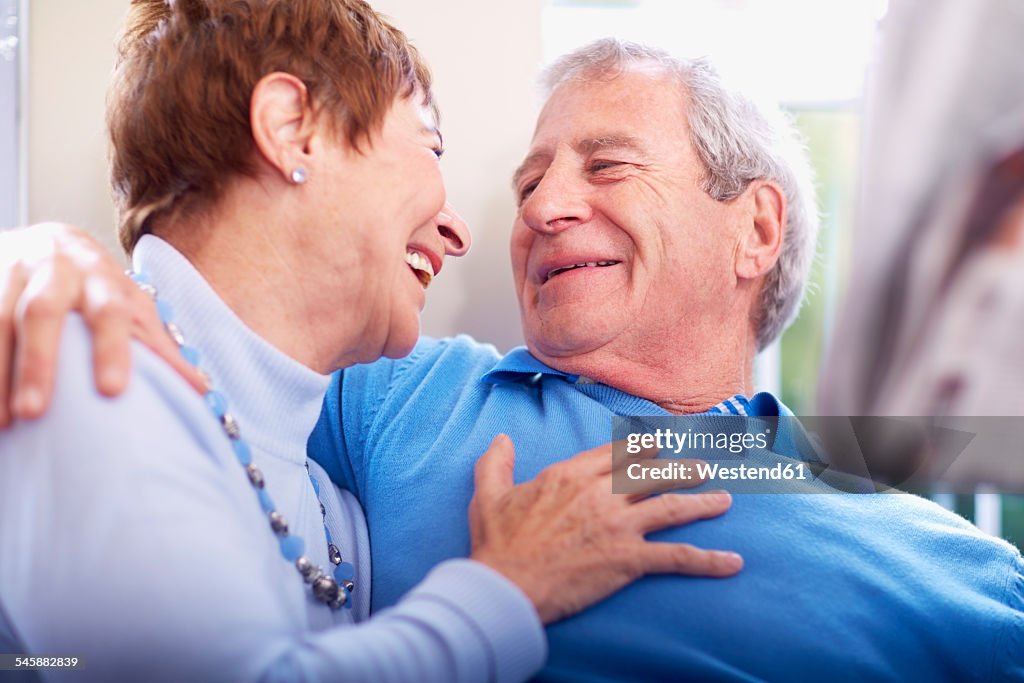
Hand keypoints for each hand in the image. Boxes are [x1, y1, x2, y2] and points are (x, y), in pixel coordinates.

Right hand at [0, 223, 204, 426]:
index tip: (112, 391)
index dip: (110, 348)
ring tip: (3, 422)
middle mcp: (54, 270)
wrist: (45, 241)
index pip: (109, 311)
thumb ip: (158, 344)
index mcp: (101, 276)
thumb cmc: (96, 286)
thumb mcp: (129, 305)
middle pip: (43, 312)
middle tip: (36, 412)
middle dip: (39, 362)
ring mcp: (11, 275)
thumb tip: (200, 389)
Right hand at [468, 435, 741, 623]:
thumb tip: (501, 438)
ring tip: (724, 500)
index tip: (657, 444)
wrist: (506, 584)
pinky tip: (732, 562)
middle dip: (680, 468)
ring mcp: (618, 524)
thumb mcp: (488, 494)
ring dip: (702, 501)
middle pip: (651, 473)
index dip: (641, 448)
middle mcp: (600, 493)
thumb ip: (496, 462)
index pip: (616, 454)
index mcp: (571, 475)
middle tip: (701, 466)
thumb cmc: (497, 543)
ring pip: (671, 505)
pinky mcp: (628, 558)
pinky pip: (677, 557)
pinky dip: (708, 560)